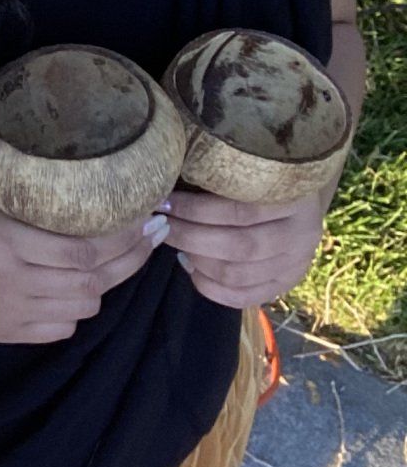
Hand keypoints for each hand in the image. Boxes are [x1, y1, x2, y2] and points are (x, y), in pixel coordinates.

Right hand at [0, 163, 167, 343]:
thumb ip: (12, 162)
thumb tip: (56, 128)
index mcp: (5, 239)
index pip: (84, 250)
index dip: (124, 238)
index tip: (146, 217)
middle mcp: (11, 280)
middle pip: (93, 282)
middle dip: (132, 260)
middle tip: (152, 237)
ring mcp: (8, 310)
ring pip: (82, 308)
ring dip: (105, 286)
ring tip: (118, 262)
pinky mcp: (3, 331)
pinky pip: (60, 330)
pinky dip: (75, 312)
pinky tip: (76, 290)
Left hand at [161, 186, 325, 309]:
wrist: (302, 199)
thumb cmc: (265, 177)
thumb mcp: (253, 169)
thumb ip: (222, 176)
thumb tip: (168, 180)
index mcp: (297, 198)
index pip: (239, 210)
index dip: (195, 209)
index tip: (164, 202)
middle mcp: (303, 234)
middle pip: (238, 246)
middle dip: (190, 237)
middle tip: (163, 225)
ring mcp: (297, 264)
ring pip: (237, 274)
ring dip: (197, 261)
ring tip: (175, 243)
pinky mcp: (286, 284)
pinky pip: (242, 297)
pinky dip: (209, 287)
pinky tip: (191, 267)